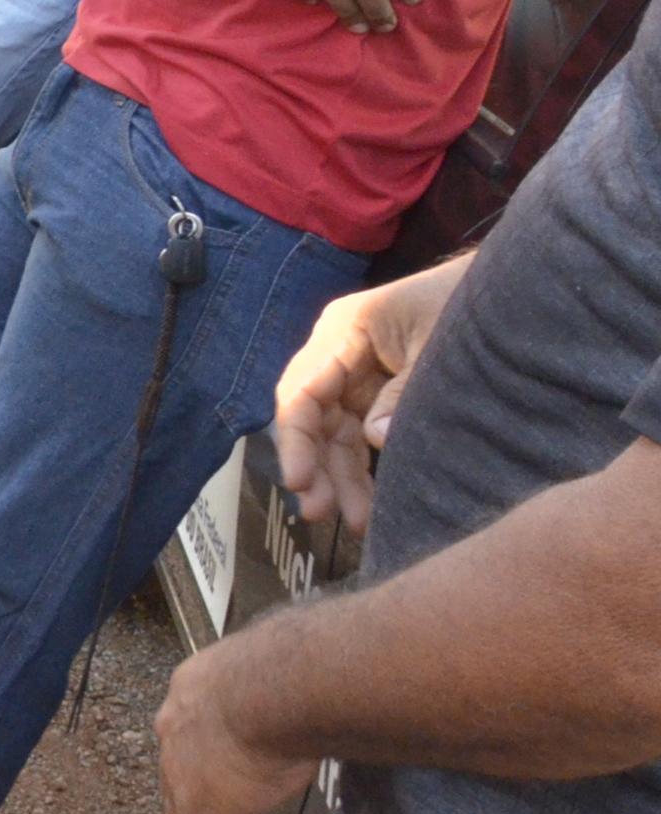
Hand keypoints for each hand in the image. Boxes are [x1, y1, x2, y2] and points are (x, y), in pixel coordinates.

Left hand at [156, 642, 317, 813]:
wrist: (283, 684)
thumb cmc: (303, 669)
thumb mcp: (291, 675)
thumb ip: (302, 690)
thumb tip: (345, 688)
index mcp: (197, 688)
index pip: (195, 734)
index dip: (215, 764)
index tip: (241, 786)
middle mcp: (178, 726)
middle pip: (184, 779)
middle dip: (210, 812)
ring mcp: (180, 770)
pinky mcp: (197, 811)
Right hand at [272, 253, 467, 531]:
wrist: (517, 291)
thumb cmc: (476, 308)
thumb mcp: (442, 348)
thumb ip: (404, 393)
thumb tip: (374, 440)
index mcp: (345, 330)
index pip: (302, 390)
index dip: (296, 439)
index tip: (300, 481)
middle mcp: (341, 352)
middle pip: (314, 418)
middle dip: (318, 467)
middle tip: (323, 514)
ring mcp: (360, 374)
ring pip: (335, 433)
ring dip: (340, 476)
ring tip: (354, 522)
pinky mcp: (381, 393)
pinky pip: (359, 435)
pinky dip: (363, 468)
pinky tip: (372, 503)